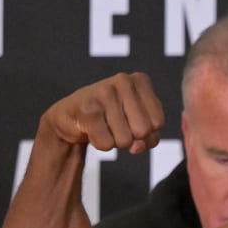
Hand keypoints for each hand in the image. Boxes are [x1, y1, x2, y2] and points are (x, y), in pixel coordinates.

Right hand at [41, 72, 164, 153]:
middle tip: (115, 126)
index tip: (130, 123)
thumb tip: (136, 146)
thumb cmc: (109, 119)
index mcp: (140, 81)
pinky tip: (91, 129)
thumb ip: (149, 137)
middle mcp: (124, 81)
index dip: (146, 133)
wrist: (69, 117)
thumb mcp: (138, 123)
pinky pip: (107, 144)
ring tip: (103, 126)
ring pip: (126, 140)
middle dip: (131, 138)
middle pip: (143, 131)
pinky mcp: (87, 109)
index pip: (158, 122)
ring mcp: (104, 92)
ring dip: (114, 142)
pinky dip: (100, 144)